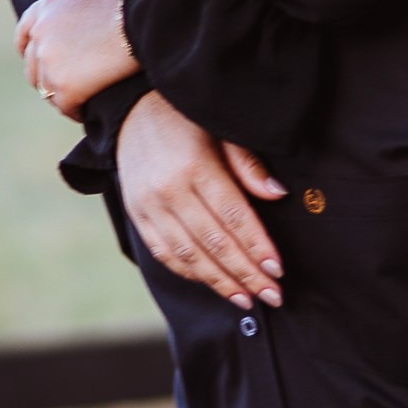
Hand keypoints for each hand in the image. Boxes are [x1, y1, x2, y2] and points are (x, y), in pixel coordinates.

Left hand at [16, 0, 135, 116]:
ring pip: (47, 90)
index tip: (45, 62)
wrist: (145, 21)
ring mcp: (48, 62)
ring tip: (81, 101)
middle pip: (33, 68)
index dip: (33, 52)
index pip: (24, 36)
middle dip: (49, 78)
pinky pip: (65, 106)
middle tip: (70, 86)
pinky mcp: (63, 87)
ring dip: (62, 97)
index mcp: (44, 9)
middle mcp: (39, 34)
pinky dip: (75, 110)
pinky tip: (87, 111)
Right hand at [118, 92, 285, 309]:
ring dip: (220, 282)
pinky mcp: (136, 215)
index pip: (233, 216)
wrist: (130, 108)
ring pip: (188, 255)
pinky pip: (164, 253)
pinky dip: (190, 273)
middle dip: (246, 273)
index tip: (278, 269)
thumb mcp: (220, 129)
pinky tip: (214, 283)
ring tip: (247, 299)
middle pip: (214, 242)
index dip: (257, 246)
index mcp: (193, 165)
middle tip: (273, 295)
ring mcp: (148, 206)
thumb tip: (277, 194)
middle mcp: (167, 190)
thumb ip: (247, 164)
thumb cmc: (186, 118)